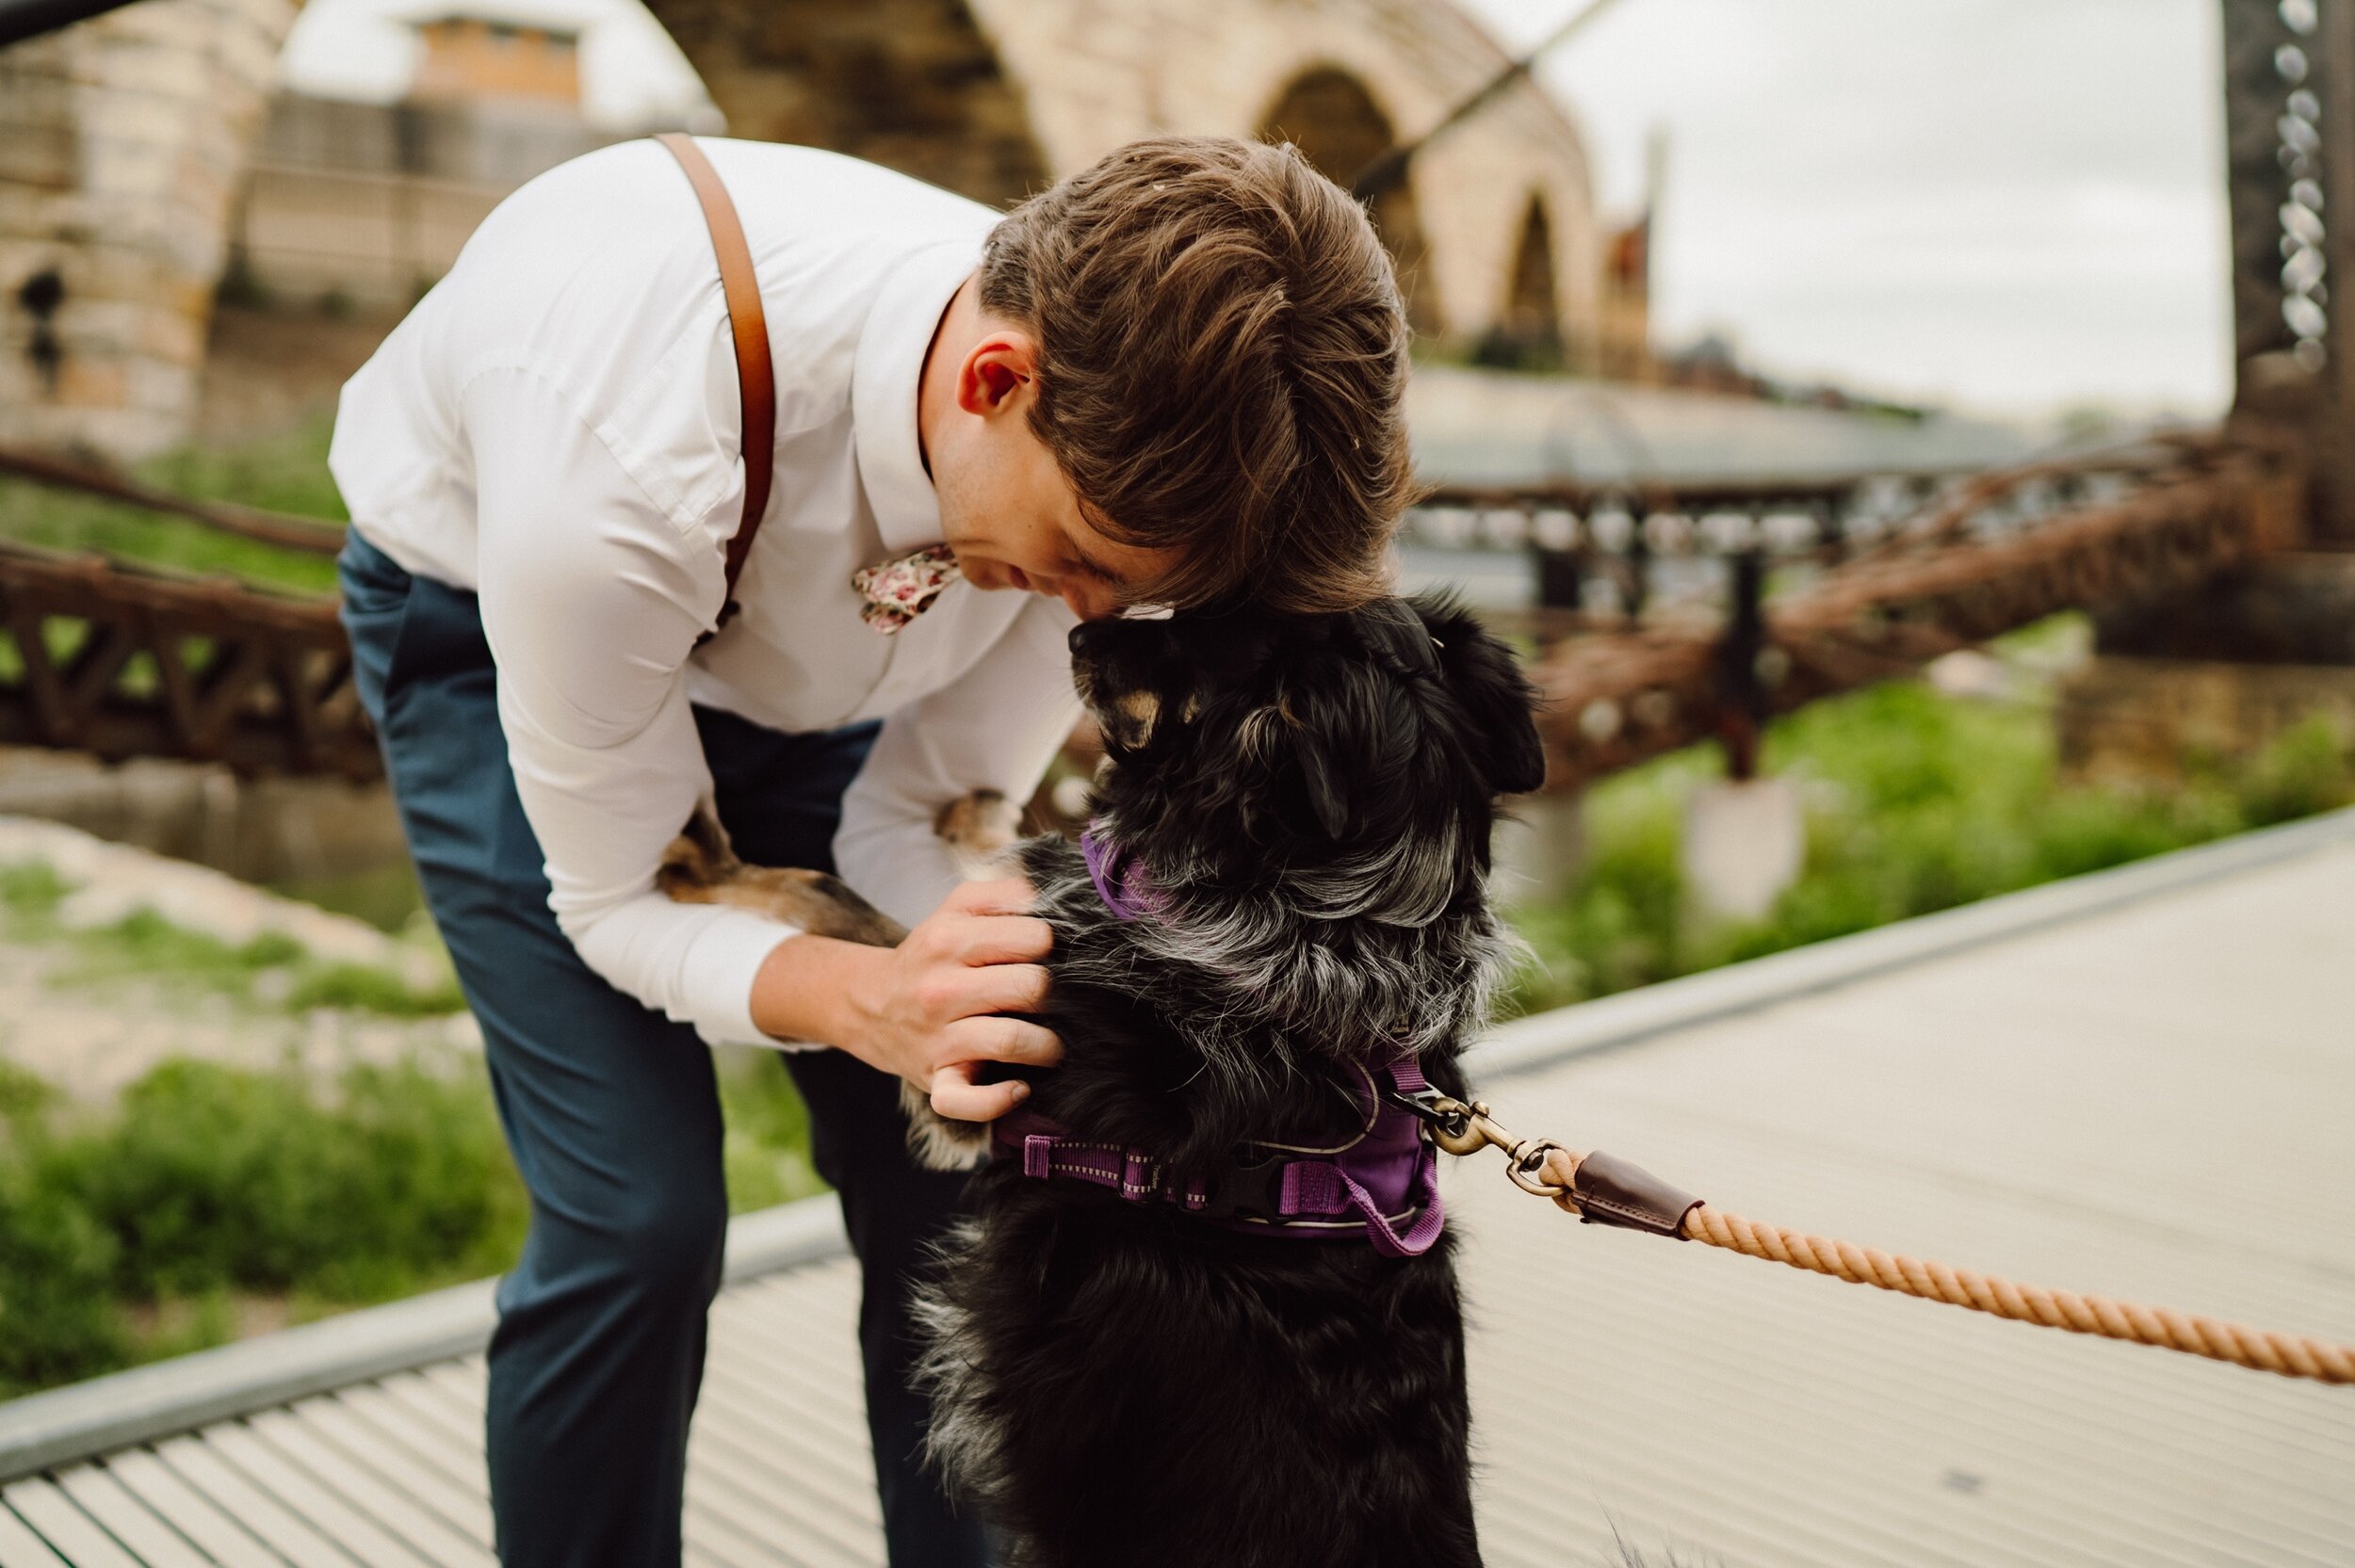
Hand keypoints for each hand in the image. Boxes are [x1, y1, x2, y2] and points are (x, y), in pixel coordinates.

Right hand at [845, 877, 1060, 1119]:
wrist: (869, 1005)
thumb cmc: (929, 958)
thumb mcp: (953, 911)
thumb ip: (999, 894)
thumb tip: (1043, 894)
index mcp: (949, 940)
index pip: (1034, 938)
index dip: (1052, 947)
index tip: (1048, 958)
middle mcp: (942, 989)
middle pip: (1032, 988)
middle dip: (1055, 995)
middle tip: (1051, 1002)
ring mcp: (938, 1038)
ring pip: (1013, 1040)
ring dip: (1049, 1046)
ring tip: (1051, 1044)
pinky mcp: (936, 1080)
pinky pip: (967, 1101)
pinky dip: (999, 1099)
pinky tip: (1019, 1087)